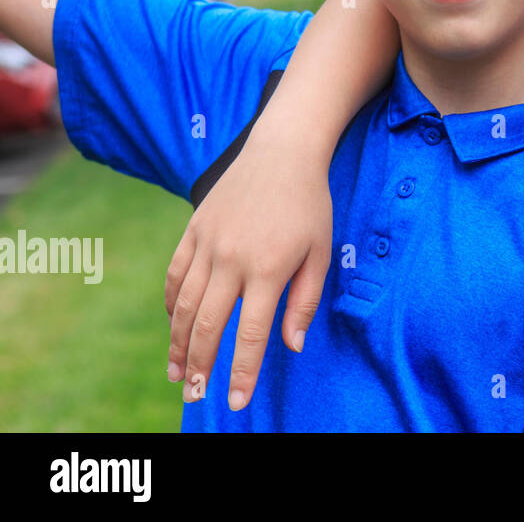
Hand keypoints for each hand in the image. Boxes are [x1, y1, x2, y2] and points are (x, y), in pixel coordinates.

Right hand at [164, 118, 332, 410]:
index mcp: (270, 268)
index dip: (243, 371)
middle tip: (195, 396)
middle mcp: (233, 258)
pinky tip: (174, 326)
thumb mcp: (321, 252)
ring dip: (178, 343)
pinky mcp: (193, 230)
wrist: (282, 152)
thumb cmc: (310, 205)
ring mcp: (208, 243)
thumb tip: (292, 346)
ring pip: (183, 305)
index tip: (236, 402)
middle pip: (208, 325)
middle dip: (200, 366)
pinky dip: (170, 305)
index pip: (252, 333)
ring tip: (178, 372)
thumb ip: (304, 301)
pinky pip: (175, 275)